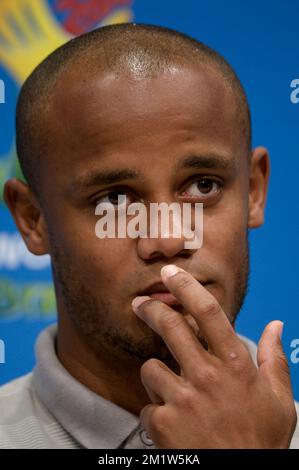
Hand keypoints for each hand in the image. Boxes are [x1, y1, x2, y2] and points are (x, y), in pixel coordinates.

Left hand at [132, 264, 296, 448]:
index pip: (208, 311)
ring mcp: (182, 399)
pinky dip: (156, 412)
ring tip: (172, 391)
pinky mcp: (162, 423)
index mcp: (236, 365)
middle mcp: (207, 376)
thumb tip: (276, 325)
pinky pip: (148, 405)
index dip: (187, 286)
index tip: (172, 273)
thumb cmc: (261, 439)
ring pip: (151, 367)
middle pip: (170, 326)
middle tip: (141, 304)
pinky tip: (173, 423)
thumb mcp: (279, 399)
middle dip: (151, 310)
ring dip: (157, 375)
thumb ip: (274, 358)